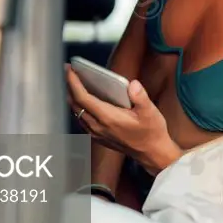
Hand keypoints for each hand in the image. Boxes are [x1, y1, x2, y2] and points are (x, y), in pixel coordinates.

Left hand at [65, 64, 181, 175]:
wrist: (152, 153)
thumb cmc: (151, 132)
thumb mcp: (150, 112)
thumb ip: (140, 96)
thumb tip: (133, 84)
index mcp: (109, 118)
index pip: (83, 98)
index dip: (74, 82)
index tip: (70, 69)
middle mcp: (99, 127)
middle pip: (76, 104)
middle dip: (70, 86)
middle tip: (70, 71)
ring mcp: (97, 133)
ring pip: (77, 113)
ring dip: (73, 97)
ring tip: (75, 83)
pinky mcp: (99, 137)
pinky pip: (82, 120)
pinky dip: (79, 108)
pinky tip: (84, 101)